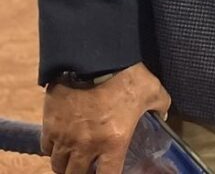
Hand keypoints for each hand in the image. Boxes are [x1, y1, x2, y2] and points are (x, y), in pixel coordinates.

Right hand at [42, 62, 170, 173]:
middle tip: (89, 168)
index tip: (110, 173)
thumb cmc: (127, 76)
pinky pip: (47, 148)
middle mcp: (87, 146)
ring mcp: (65, 137)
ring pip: (59, 166)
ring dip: (66, 166)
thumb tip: (163, 116)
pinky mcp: (50, 125)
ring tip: (73, 160)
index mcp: (114, 142)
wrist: (94, 58)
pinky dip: (53, 149)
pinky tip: (61, 144)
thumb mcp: (153, 90)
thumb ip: (161, 107)